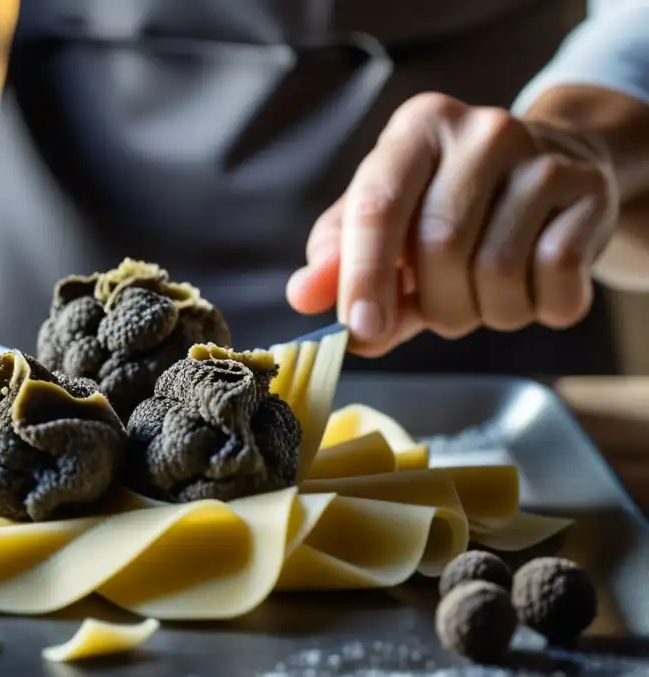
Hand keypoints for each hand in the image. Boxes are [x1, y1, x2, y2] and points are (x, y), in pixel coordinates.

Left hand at [286, 92, 619, 355]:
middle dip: (432, 305)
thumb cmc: (446, 208)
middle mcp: (481, 130)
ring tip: (482, 297)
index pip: (377, 206)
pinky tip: (528, 291)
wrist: (548, 172)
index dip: (364, 276)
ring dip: (482, 313)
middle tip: (438, 311)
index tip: (359, 329)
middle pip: (439, 247)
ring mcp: (542, 156)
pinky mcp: (589, 190)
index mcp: (416, 130)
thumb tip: (303, 295)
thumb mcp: (385, 228)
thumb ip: (340, 263)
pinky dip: (534, 308)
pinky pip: (553, 278)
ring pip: (496, 271)